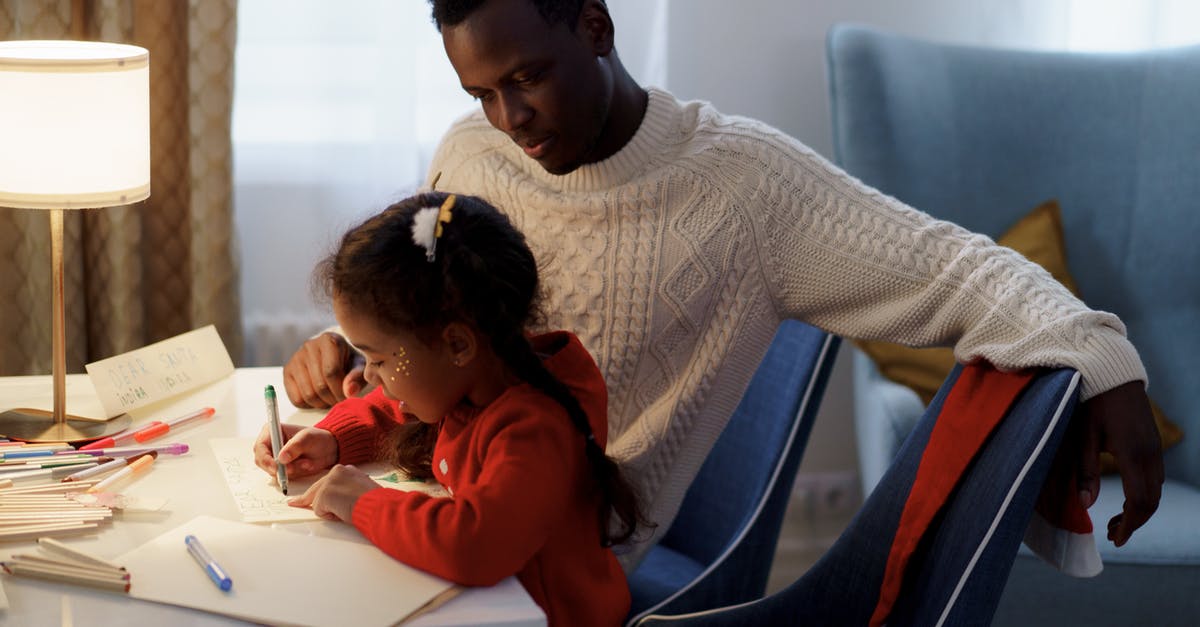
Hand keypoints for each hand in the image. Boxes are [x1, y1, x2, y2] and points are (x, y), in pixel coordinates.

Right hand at [252, 424, 337, 478]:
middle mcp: (270, 445)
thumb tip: (281, 458)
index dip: (265, 458)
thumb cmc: (317, 438)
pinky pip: (283, 477)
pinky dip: (295, 474)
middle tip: (293, 469)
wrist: (329, 449)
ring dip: (291, 470)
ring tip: (307, 462)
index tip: (276, 467)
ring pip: (273, 471)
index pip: (259, 447)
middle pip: (262, 462)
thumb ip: (294, 447)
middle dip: (278, 468)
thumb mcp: (308, 438)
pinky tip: (306, 466)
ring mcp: (275, 458)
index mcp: (272, 431)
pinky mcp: (282, 468)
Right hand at [283, 332, 367, 407]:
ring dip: (322, 404)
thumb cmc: (349, 360)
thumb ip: (357, 377)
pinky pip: (296, 398)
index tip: (347, 397)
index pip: (331, 372)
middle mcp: (309, 346)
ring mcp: (295, 358)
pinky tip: (319, 398)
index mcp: (329, 340)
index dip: (340, 390)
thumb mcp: (359, 366)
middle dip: (333, 399)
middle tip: (340, 401)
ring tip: (331, 399)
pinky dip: (309, 405)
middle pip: (320, 385)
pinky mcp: (287, 371)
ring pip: (308, 394)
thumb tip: (349, 392)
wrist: (332, 354)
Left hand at [287, 464, 377, 520]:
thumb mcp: (361, 489)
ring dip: (330, 511)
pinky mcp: (324, 494)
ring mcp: (329, 482)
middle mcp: (336, 472)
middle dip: (304, 499)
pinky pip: (319, 511)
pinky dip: (330, 515)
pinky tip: (343, 511)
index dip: (318, 491)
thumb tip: (340, 500)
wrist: (378, 505)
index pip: (326, 481)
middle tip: (292, 503)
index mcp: (346, 470)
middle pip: (316, 489)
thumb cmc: (375, 501)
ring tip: (347, 510)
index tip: (305, 495)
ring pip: (318, 502)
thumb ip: (347, 490)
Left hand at [1069, 381, 1164, 546]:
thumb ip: (1086, 471)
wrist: (1111, 372)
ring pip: (1155, 490)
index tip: (1114, 539)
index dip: (1129, 525)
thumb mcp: (1083, 436)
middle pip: (1152, 501)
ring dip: (1139, 510)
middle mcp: (1150, 454)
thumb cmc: (1091, 402)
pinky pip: (1154, 477)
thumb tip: (1086, 506)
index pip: (1140, 502)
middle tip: (1112, 535)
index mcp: (1134, 455)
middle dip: (1134, 522)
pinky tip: (1125, 499)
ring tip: (1114, 522)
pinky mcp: (1151, 443)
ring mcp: (1154, 448)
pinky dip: (1142, 494)